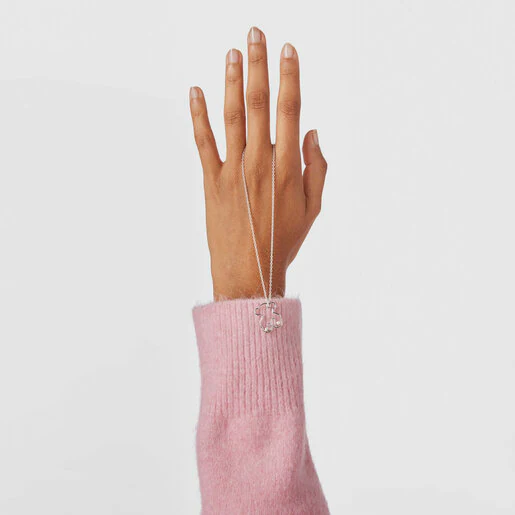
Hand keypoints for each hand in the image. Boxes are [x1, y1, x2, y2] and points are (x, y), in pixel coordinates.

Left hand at [190, 26, 326, 300]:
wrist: (249, 272)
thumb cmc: (284, 241)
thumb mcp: (313, 208)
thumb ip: (318, 168)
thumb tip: (313, 133)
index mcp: (288, 167)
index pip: (290, 111)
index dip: (289, 77)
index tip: (288, 50)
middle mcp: (260, 162)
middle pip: (258, 104)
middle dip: (258, 66)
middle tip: (255, 34)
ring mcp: (233, 171)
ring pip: (231, 116)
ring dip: (231, 81)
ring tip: (232, 52)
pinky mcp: (211, 181)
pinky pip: (203, 142)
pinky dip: (198, 115)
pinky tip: (195, 91)